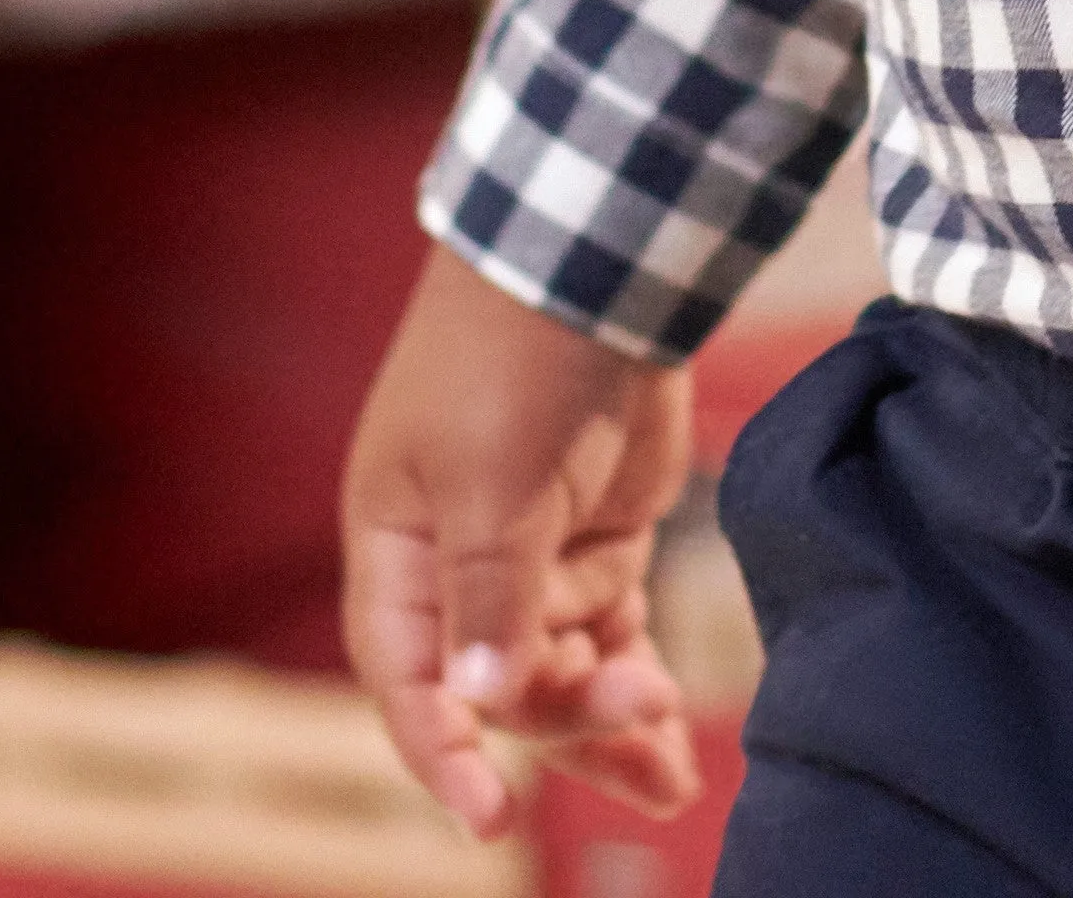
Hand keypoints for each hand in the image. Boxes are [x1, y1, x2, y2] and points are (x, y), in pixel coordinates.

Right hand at [341, 243, 705, 836]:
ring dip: (611, 721)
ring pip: (563, 669)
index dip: (442, 751)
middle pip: (503, 684)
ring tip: (673, 775)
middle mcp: (457, 564)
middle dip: (570, 721)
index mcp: (399, 548)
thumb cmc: (517, 356)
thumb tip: (482, 700)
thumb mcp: (493, 479)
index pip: (408, 678)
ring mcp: (532, 551)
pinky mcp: (596, 533)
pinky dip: (634, 679)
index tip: (489, 814)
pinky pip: (609, 632)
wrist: (601, 258)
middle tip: (644, 721)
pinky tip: (670, 741)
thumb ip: (491, 594)